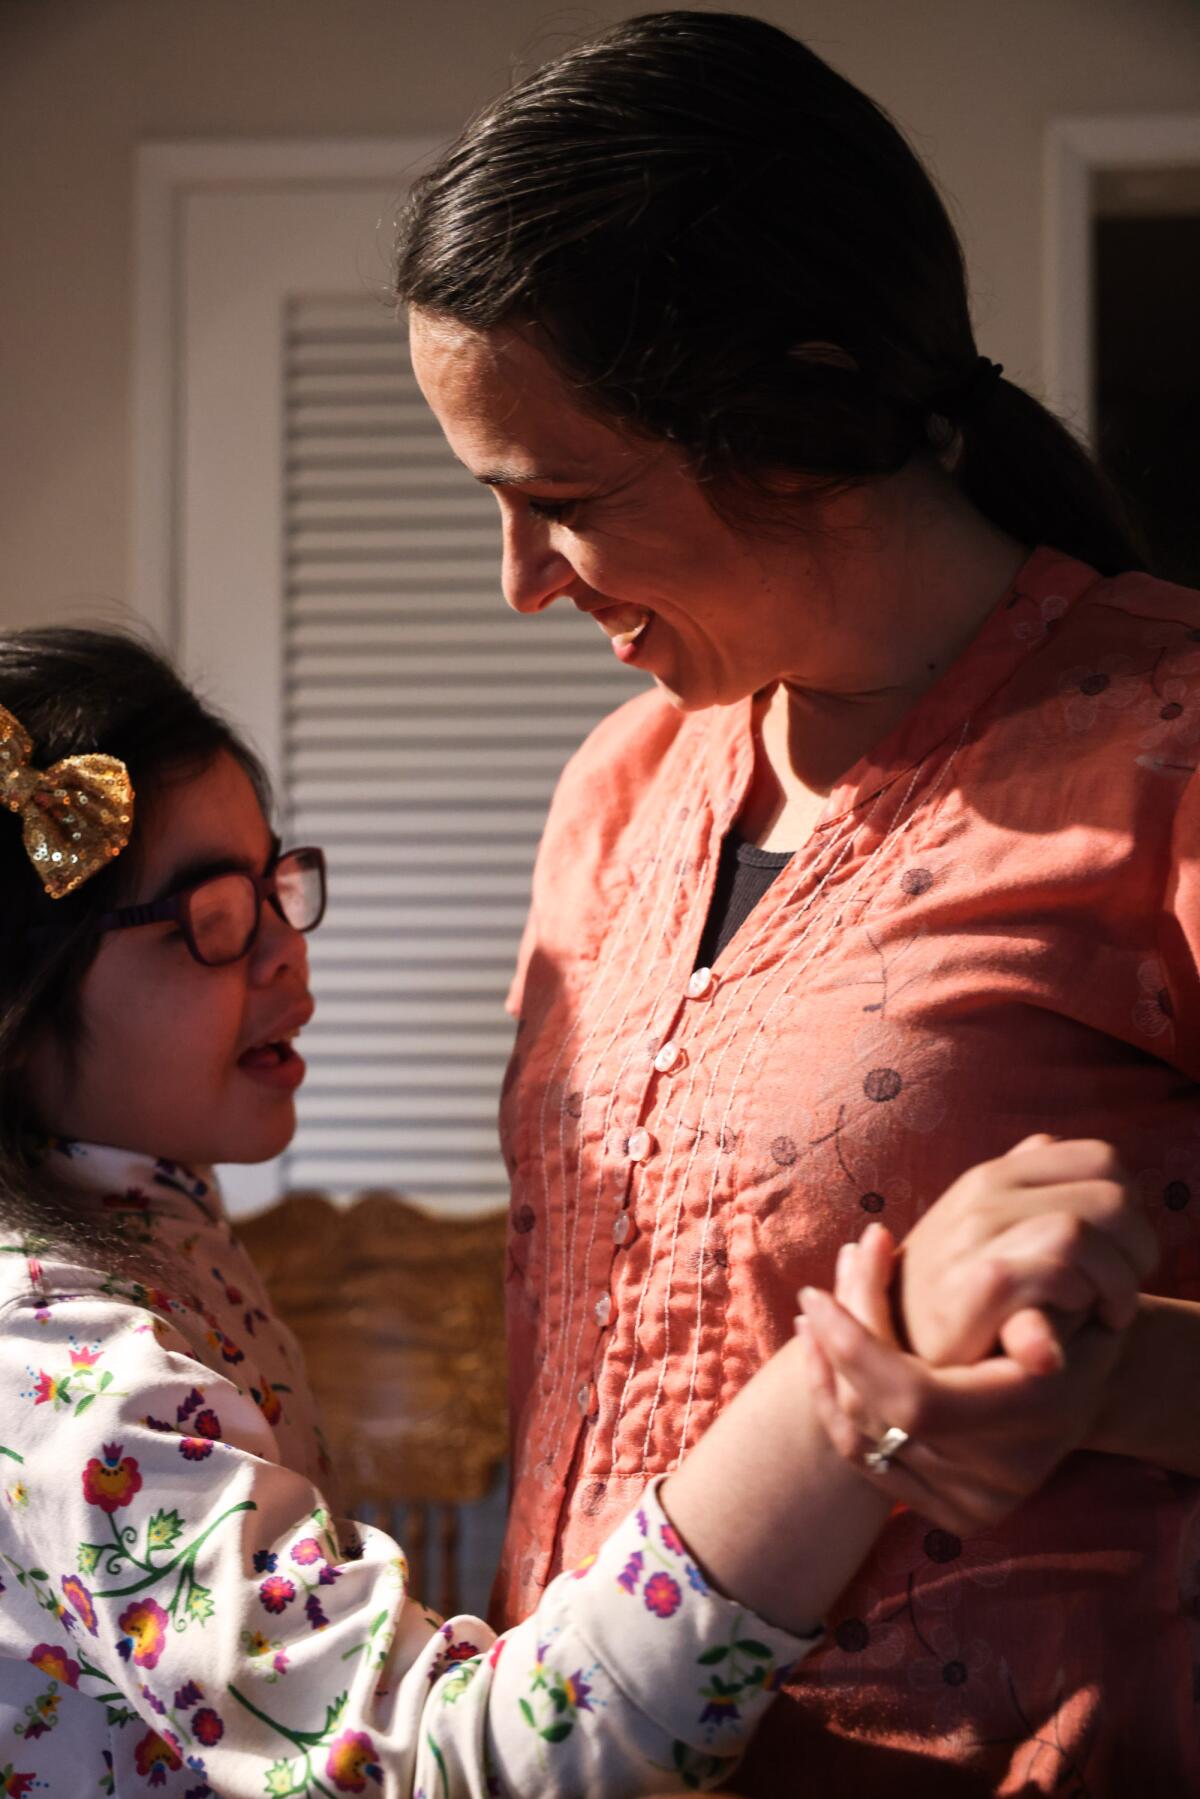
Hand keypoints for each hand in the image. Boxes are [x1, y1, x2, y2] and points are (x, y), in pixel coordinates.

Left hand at [798, 1222, 1127, 1532]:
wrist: (1084, 1384)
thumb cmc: (1063, 1320)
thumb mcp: (1057, 1301)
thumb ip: (1026, 1302)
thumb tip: (1015, 1314)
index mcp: (1032, 1420)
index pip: (916, 1399)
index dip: (858, 1345)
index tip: (824, 1287)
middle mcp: (1003, 1477)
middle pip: (881, 1413)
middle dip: (838, 1340)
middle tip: (820, 1286)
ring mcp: (976, 1503)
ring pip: (862, 1436)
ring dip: (826, 1367)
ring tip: (815, 1311)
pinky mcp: (954, 1515)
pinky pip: (866, 1460)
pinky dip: (835, 1403)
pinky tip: (821, 1353)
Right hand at [898, 1136, 1156, 1372]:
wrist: (900, 1353)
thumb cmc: (958, 1300)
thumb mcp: (983, 1231)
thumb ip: (1018, 1189)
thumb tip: (1047, 1144)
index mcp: (995, 1175)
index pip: (1102, 1159)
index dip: (1131, 1208)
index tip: (1120, 1255)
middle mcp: (983, 1193)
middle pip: (1110, 1194)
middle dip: (1136, 1250)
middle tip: (1119, 1293)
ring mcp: (973, 1234)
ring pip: (1085, 1230)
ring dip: (1116, 1281)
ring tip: (1107, 1311)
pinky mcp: (976, 1283)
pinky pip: (1059, 1267)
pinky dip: (1085, 1297)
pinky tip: (1082, 1321)